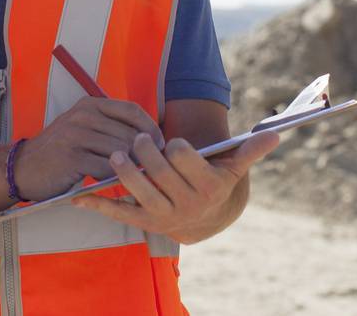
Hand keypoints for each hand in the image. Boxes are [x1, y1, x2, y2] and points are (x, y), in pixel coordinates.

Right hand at [14, 97, 163, 200]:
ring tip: (137, 178)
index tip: (160, 145)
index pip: (132, 110)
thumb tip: (151, 139)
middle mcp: (83, 115)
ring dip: (133, 168)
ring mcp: (76, 135)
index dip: (151, 128)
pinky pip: (106, 169)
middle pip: (130, 133)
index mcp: (90, 104)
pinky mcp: (71, 158)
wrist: (23, 168)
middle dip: (145, 153)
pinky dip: (116, 178)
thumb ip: (111, 127)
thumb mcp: (84, 128)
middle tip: (152, 168)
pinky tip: (116, 183)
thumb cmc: (61, 151)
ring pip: (121, 151)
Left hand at [70, 130, 278, 239]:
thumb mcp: (233, 166)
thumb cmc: (216, 180)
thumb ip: (249, 149)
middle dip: (146, 151)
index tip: (173, 141)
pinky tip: (80, 195)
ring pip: (138, 192)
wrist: (205, 218)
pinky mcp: (142, 222)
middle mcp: (186, 204)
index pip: (186, 160)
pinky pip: (118, 213)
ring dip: (124, 172)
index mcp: (207, 186)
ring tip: (116, 155)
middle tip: (138, 139)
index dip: (176, 147)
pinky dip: (98, 204)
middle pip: (159, 172)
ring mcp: (162, 215)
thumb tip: (276, 133)